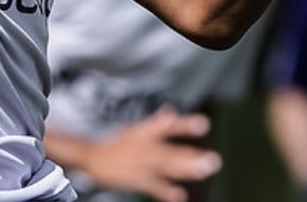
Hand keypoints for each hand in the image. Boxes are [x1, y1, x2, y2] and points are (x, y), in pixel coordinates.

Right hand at [80, 107, 221, 201]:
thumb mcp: (136, 130)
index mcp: (145, 132)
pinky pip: (152, 185)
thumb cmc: (118, 144)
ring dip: (185, 169)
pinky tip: (178, 195)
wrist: (92, 158)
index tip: (204, 124)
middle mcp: (144, 146)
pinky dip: (165, 191)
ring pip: (164, 167)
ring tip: (203, 171)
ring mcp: (139, 163)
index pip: (167, 126)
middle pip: (170, 150)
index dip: (185, 125)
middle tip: (214, 160)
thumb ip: (156, 123)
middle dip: (191, 155)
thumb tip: (171, 112)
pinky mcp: (134, 179)